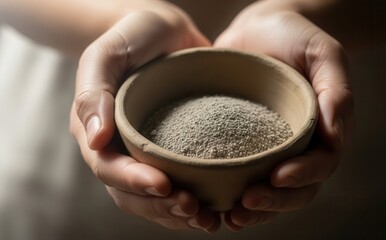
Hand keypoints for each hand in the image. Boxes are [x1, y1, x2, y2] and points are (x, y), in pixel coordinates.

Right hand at [70, 1, 219, 231]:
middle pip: (131, 193)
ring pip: (154, 198)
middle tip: (192, 207)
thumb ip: (94, 92)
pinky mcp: (173, 152)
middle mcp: (119, 149)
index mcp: (96, 131)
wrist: (163, 32)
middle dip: (160, 205)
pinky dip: (193, 202)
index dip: (134, 181)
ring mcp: (146, 153)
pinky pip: (178, 185)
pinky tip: (214, 208)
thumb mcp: (107, 54)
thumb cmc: (132, 37)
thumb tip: (95, 139)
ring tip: (207, 218)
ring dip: (178, 214)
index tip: (164, 184)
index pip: (108, 167)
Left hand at [215, 1, 352, 230]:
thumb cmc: (296, 37)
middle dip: (272, 202)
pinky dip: (226, 193)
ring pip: (266, 192)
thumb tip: (335, 137)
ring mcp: (266, 149)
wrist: (261, 28)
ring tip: (228, 216)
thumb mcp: (323, 53)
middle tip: (246, 204)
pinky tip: (211, 202)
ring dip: (250, 210)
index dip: (301, 177)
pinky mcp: (238, 145)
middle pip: (293, 190)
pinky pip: (236, 176)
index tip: (277, 178)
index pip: (319, 165)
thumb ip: (336, 91)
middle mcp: (295, 147)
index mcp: (321, 132)